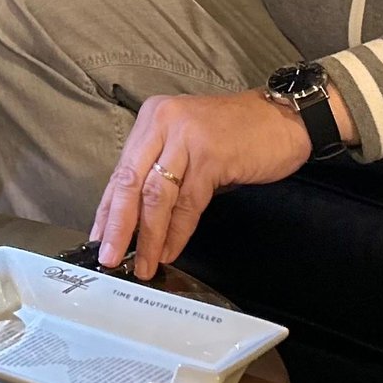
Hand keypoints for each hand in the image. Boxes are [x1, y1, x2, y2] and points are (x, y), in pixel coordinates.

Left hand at [89, 90, 312, 278]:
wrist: (284, 119)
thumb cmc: (237, 134)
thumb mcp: (188, 143)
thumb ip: (162, 170)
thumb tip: (136, 217)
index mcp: (153, 118)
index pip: (121, 169)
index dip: (108, 208)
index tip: (98, 237)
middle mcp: (164, 122)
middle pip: (130, 182)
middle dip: (118, 225)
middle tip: (109, 256)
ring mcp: (187, 137)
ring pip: (156, 195)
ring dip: (148, 236)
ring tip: (142, 264)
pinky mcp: (211, 156)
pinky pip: (187, 202)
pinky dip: (177, 231)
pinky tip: (170, 250)